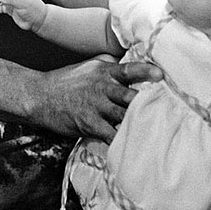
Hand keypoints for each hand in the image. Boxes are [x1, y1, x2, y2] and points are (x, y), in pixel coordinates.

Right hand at [25, 57, 162, 142]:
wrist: (40, 96)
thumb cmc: (66, 82)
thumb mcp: (88, 67)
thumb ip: (110, 66)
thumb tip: (131, 62)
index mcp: (105, 72)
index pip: (129, 69)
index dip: (146, 72)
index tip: (161, 75)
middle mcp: (102, 87)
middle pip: (132, 96)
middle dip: (150, 104)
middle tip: (170, 111)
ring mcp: (96, 106)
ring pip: (125, 116)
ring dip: (141, 124)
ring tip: (160, 132)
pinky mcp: (89, 123)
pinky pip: (111, 134)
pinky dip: (123, 141)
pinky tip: (135, 147)